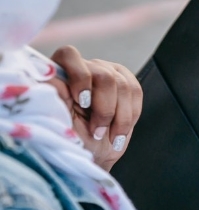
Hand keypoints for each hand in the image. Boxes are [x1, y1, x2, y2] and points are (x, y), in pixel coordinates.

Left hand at [46, 46, 141, 171]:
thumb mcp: (59, 123)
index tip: (82, 102)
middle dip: (105, 109)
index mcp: (61, 72)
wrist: (94, 153)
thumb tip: (50, 77)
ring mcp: (108, 73)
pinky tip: (119, 131)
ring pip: (123, 86)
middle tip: (97, 131)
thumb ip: (55, 97)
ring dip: (119, 118)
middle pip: (104, 76)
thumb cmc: (73, 139)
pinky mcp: (127, 83)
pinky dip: (130, 116)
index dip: (80, 77)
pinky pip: (136, 93)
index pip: (70, 56)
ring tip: (109, 136)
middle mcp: (86, 68)